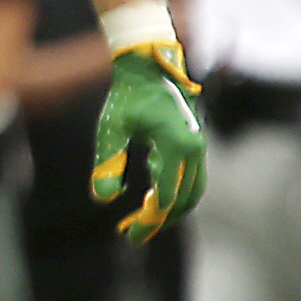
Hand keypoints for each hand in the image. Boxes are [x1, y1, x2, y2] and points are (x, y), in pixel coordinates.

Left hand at [89, 12, 205, 238]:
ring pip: (193, 192)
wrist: (148, 66)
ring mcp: (198, 146)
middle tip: (129, 232)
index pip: (166, 197)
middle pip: (184, 200)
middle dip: (158, 221)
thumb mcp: (110, 128)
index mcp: (175, 145)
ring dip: (169, 210)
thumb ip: (107, 162)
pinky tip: (148, 199)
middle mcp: (194, 148)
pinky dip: (174, 195)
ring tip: (139, 220)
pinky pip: (191, 180)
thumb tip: (103, 199)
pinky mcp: (194, 145)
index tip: (127, 234)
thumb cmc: (126, 95)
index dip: (148, 221)